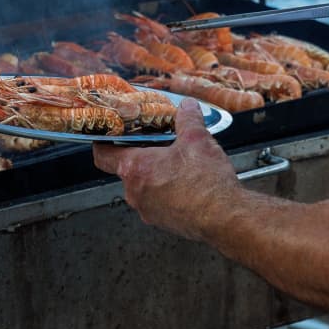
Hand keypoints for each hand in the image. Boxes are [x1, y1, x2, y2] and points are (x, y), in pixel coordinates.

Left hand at [92, 98, 240, 240]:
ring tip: (178, 161)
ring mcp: (148, 210)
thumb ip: (188, 118)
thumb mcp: (197, 139)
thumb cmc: (206, 182)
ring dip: (156, 173)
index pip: (103, 155)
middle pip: (127, 168)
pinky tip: (188, 181)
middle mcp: (135, 192)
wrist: (225, 217)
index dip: (104, 141)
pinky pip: (158, 201)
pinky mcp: (164, 222)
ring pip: (144, 185)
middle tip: (157, 141)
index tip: (110, 132)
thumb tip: (187, 106)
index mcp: (135, 169)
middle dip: (141, 154)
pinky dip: (167, 190)